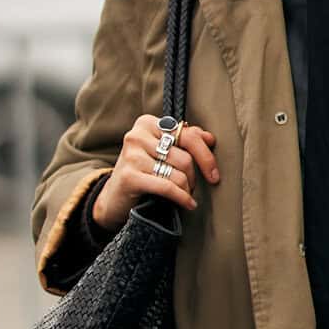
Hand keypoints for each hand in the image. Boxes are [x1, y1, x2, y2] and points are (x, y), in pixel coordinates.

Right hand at [93, 115, 218, 235]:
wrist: (114, 198)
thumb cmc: (142, 173)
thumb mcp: (162, 152)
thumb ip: (184, 140)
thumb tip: (209, 137)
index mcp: (147, 123)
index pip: (188, 136)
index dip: (206, 156)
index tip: (215, 174)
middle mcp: (137, 135)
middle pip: (185, 157)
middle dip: (194, 177)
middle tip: (193, 188)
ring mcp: (131, 155)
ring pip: (178, 174)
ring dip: (187, 190)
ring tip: (185, 196)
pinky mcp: (130, 176)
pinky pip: (168, 187)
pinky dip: (182, 198)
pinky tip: (188, 204)